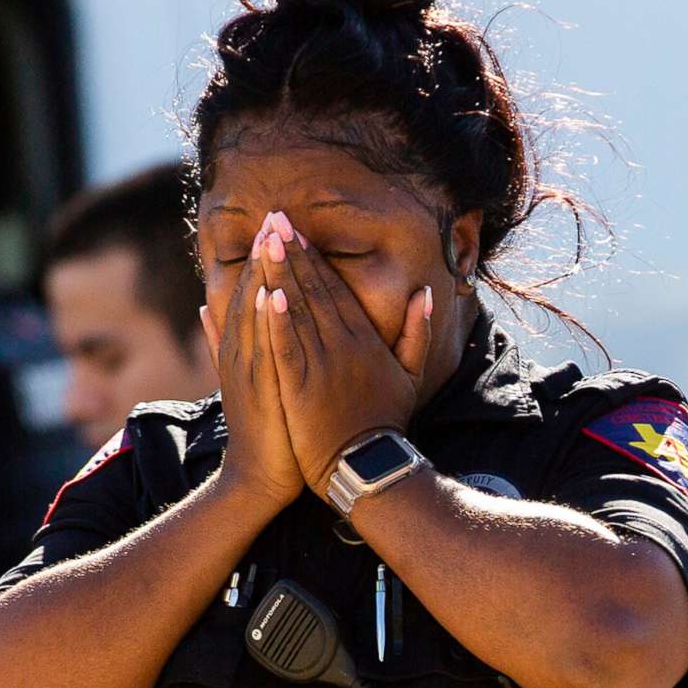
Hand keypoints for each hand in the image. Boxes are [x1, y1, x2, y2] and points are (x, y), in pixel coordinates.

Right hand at [197, 216, 307, 516]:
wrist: (256, 478)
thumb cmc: (260, 431)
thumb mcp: (238, 379)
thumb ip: (220, 341)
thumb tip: (204, 305)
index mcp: (239, 349)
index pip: (250, 292)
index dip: (261, 257)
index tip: (275, 223)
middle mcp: (242, 355)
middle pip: (252, 294)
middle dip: (265, 254)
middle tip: (277, 214)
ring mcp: (249, 372)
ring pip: (255, 315)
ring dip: (264, 276)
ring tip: (274, 239)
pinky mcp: (260, 391)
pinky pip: (262, 350)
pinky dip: (264, 322)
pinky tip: (270, 294)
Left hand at [255, 214, 434, 492]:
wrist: (370, 467)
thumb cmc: (386, 423)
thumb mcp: (410, 376)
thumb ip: (416, 333)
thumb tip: (423, 293)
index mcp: (365, 340)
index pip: (336, 290)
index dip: (314, 259)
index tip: (297, 232)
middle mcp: (343, 346)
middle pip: (314, 292)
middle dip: (292, 254)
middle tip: (273, 219)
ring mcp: (322, 366)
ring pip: (297, 312)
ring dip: (280, 275)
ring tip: (265, 243)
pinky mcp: (301, 388)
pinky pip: (287, 348)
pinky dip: (276, 321)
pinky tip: (265, 294)